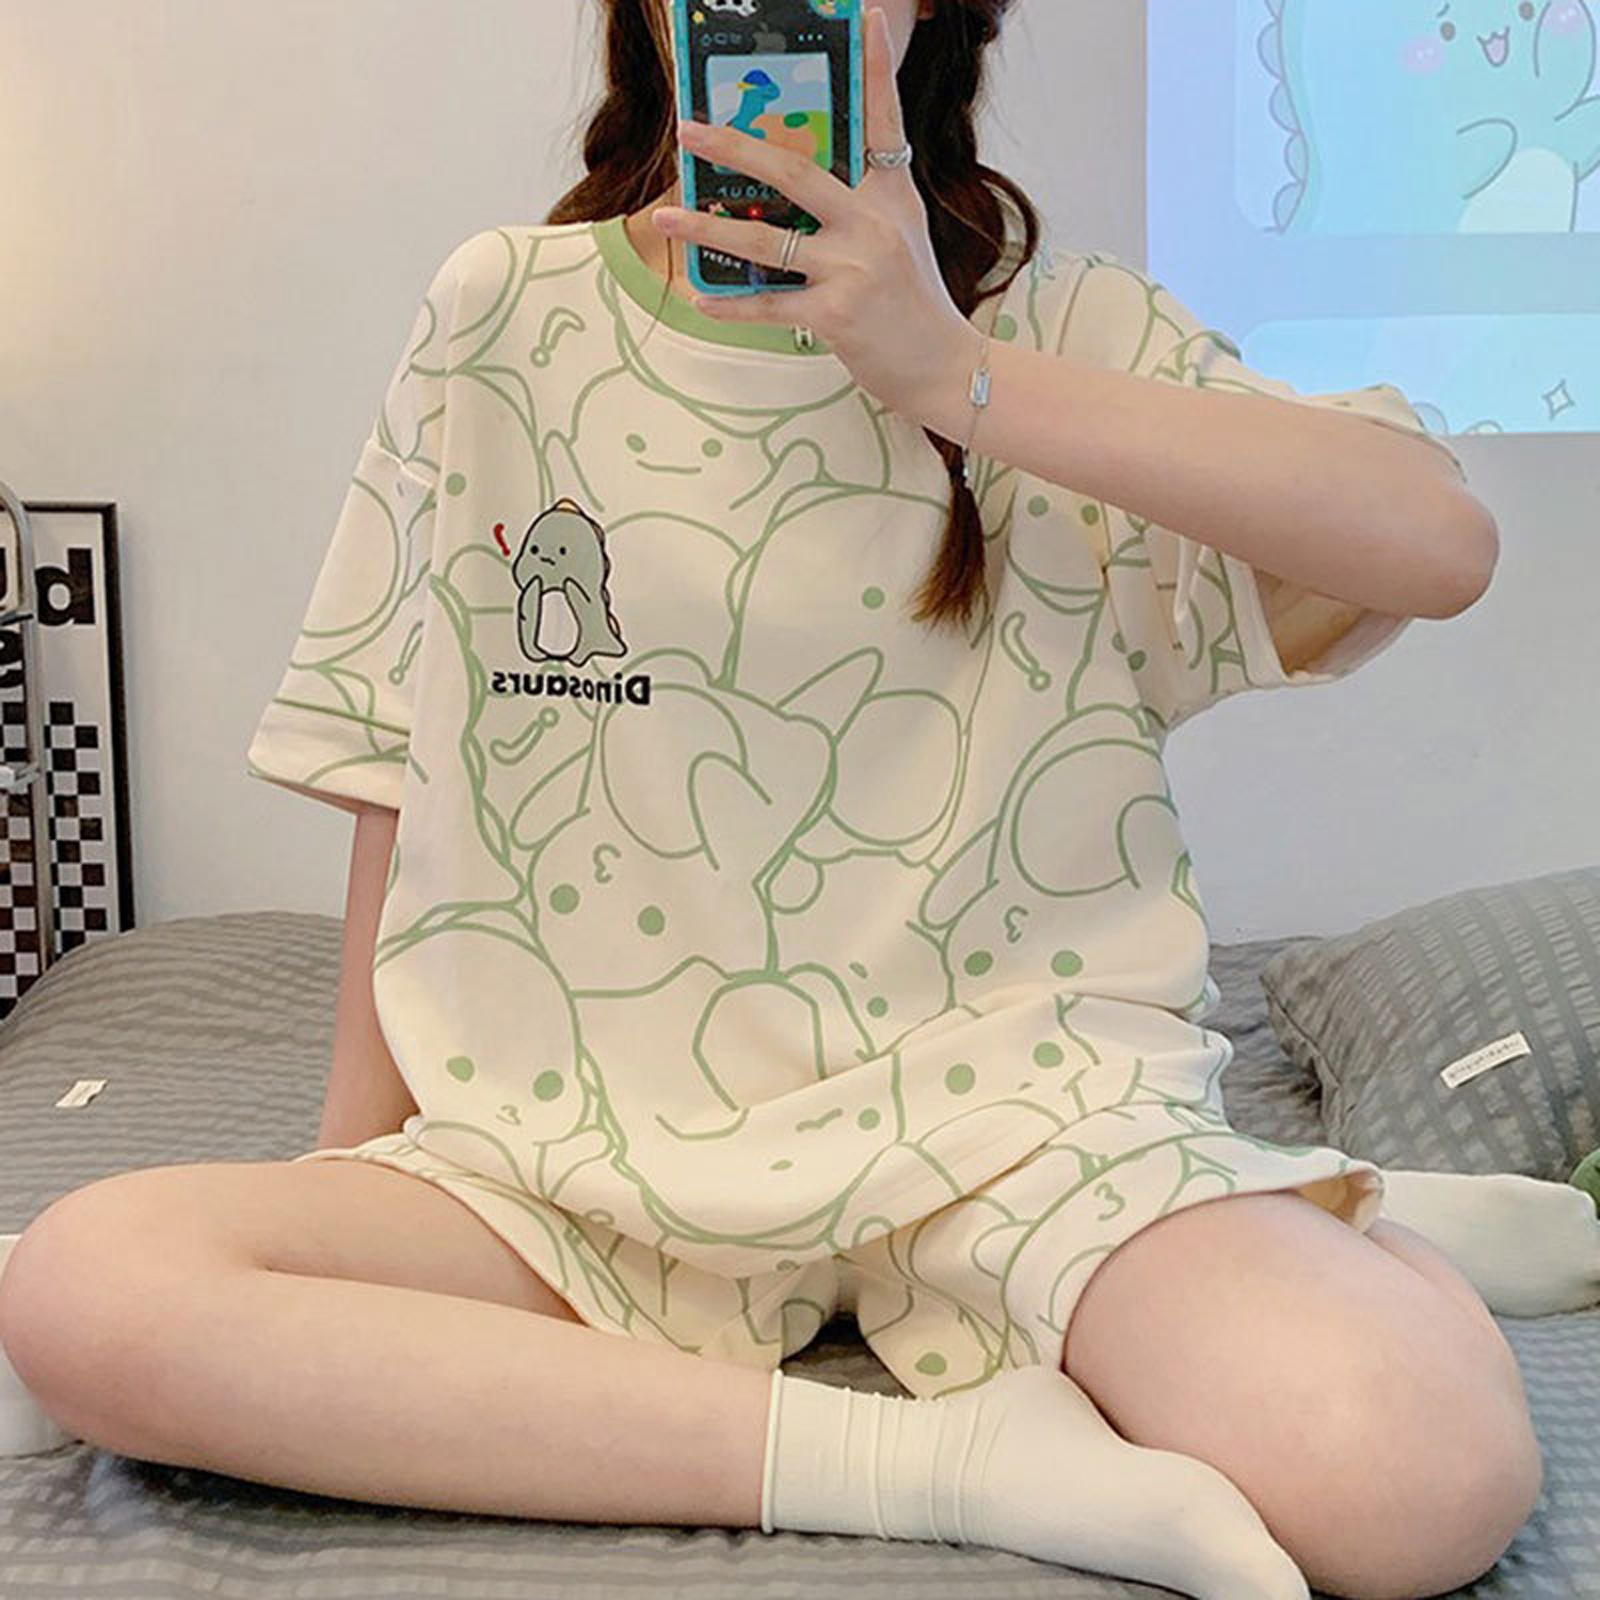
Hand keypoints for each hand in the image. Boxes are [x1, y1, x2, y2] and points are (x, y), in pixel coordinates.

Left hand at [650, 5, 979, 423]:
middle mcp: (872, 224)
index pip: (884, 119)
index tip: (866, 19)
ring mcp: (853, 269)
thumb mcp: (900, 238)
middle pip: (795, 171)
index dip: (875, 68)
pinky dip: (731, 303)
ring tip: (664, 215)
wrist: (943, 366)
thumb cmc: (915, 304)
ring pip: (767, 240)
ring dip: (707, 227)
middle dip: (735, 147)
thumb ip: (860, 206)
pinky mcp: (835, 315)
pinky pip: (769, 303)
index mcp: (892, 195)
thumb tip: (792, 189)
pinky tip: (699, 295)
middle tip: (689, 129)